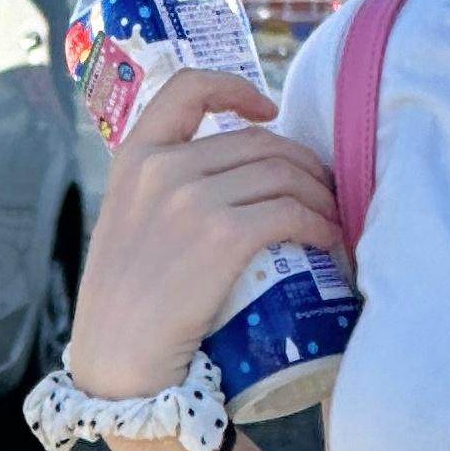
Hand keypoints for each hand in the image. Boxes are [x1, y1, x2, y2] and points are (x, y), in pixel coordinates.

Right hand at [66, 68, 347, 398]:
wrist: (119, 362)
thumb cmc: (124, 303)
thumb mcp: (126, 222)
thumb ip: (161, 188)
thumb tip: (227, 174)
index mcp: (134, 157)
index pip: (187, 88)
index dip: (235, 88)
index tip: (267, 109)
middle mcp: (163, 167)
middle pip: (257, 141)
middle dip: (301, 161)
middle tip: (321, 187)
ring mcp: (192, 199)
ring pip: (282, 173)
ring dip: (318, 192)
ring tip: (330, 214)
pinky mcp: (223, 237)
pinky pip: (291, 212)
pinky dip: (320, 222)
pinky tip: (327, 237)